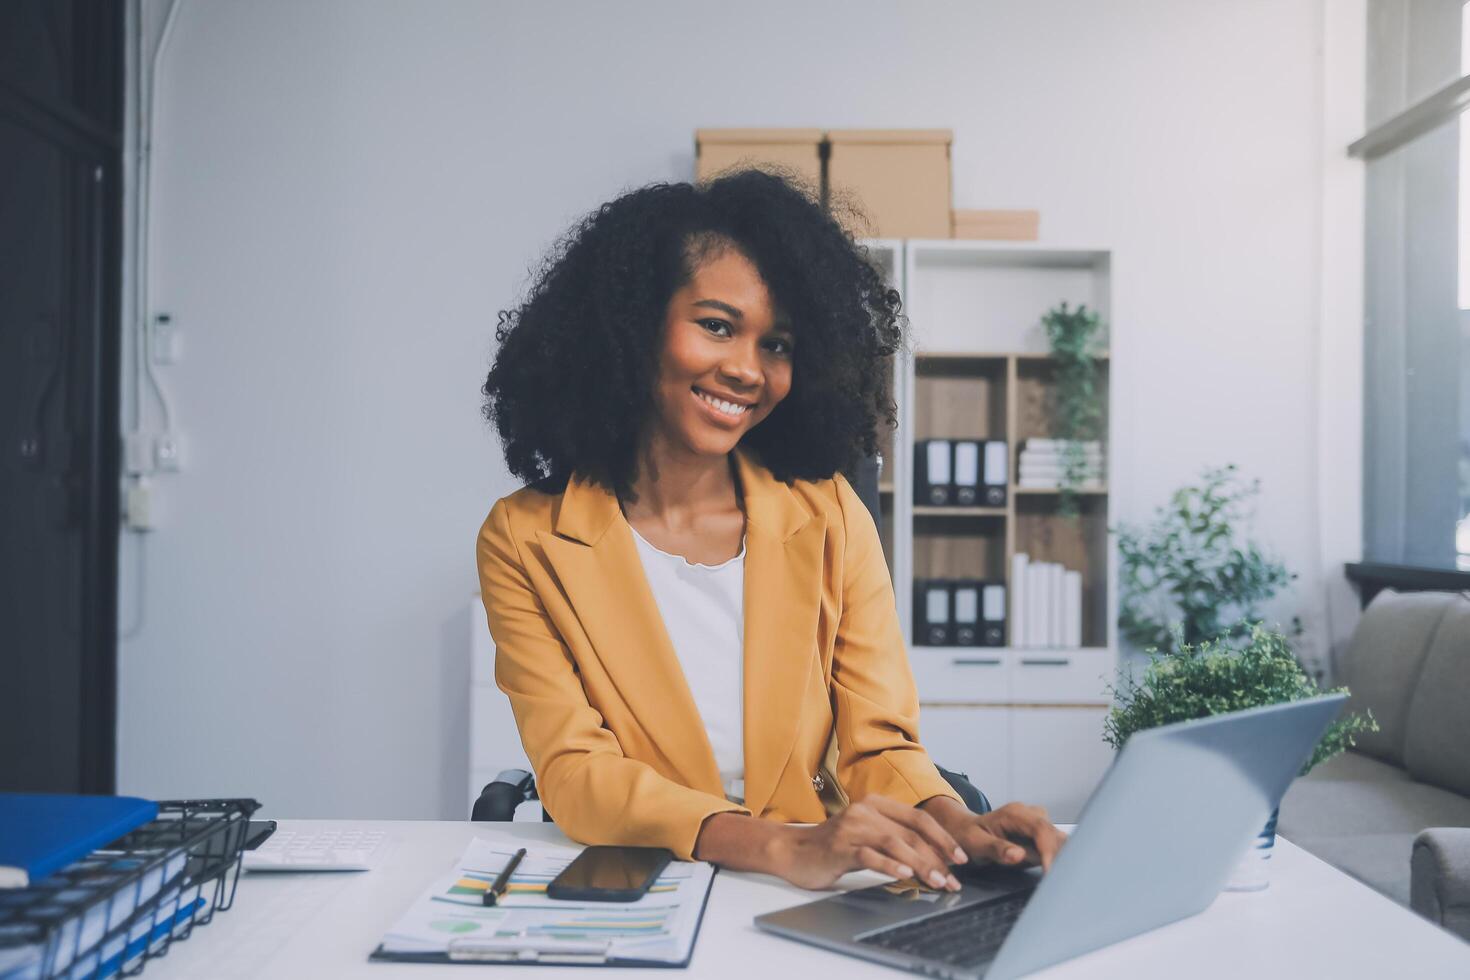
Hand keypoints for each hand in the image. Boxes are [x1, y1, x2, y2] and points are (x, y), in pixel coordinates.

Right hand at [773, 794, 969, 891]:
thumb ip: (894, 840)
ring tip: (937, 881)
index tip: (960, 858)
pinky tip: (905, 875)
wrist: (792, 851)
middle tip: (953, 879)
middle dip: (937, 858)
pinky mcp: (840, 846)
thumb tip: (934, 861)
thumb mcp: (867, 836)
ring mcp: (852, 827)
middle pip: (911, 833)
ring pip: (895, 843)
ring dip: (921, 864)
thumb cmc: (833, 848)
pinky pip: (870, 855)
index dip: (943, 838)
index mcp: (876, 804)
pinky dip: (890, 865)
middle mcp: (865, 811)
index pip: (919, 818)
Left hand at [919, 797, 1067, 871]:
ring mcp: (1039, 823)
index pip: (1041, 830)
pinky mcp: (1043, 835)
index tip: (1050, 873)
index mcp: (1015, 813)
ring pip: (1060, 841)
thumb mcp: (976, 843)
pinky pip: (1056, 847)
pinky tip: (1057, 876)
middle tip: (1058, 883)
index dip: (1049, 851)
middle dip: (1059, 858)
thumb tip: (1018, 855)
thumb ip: (997, 849)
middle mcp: (1031, 814)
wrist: (967, 829)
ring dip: (1061, 860)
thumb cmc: (969, 835)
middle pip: (1055, 835)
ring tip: (1059, 882)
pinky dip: (1058, 860)